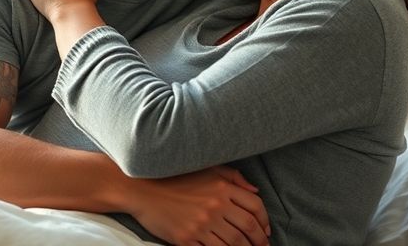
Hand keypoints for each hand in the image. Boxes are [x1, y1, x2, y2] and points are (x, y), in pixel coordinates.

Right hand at [126, 166, 270, 245]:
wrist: (141, 189)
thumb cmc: (174, 178)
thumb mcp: (207, 169)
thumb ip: (233, 177)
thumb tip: (255, 190)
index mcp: (222, 188)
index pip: (255, 206)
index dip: (265, 221)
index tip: (266, 230)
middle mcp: (215, 206)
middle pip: (248, 228)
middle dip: (260, 240)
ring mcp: (201, 224)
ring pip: (234, 243)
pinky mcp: (186, 239)